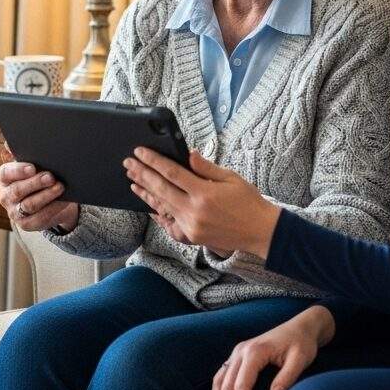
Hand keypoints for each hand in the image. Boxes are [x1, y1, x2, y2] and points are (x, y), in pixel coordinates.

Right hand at [0, 160, 78, 232]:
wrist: (47, 201)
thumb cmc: (37, 176)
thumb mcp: (30, 163)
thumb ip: (20, 153)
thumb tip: (9, 143)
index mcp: (5, 178)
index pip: (6, 173)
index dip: (18, 170)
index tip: (32, 167)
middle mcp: (6, 196)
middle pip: (18, 190)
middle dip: (36, 183)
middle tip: (51, 176)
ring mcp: (15, 212)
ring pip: (30, 205)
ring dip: (46, 196)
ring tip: (60, 187)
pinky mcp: (26, 224)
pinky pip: (40, 218)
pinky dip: (53, 208)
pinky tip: (63, 201)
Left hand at [124, 148, 280, 257]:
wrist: (261, 232)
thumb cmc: (248, 201)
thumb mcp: (230, 177)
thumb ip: (205, 167)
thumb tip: (187, 154)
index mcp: (204, 193)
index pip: (171, 173)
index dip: (153, 161)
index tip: (140, 152)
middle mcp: (194, 211)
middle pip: (161, 189)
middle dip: (142, 174)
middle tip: (128, 163)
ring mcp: (191, 226)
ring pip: (162, 207)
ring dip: (145, 193)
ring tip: (132, 182)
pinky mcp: (192, 237)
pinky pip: (170, 225)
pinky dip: (158, 215)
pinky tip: (150, 206)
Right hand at [213, 305, 335, 389]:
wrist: (300, 326)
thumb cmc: (301, 343)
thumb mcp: (300, 359)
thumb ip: (287, 377)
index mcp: (255, 351)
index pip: (242, 385)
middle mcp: (241, 350)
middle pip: (227, 384)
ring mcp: (238, 351)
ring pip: (220, 379)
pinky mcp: (239, 354)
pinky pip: (222, 374)